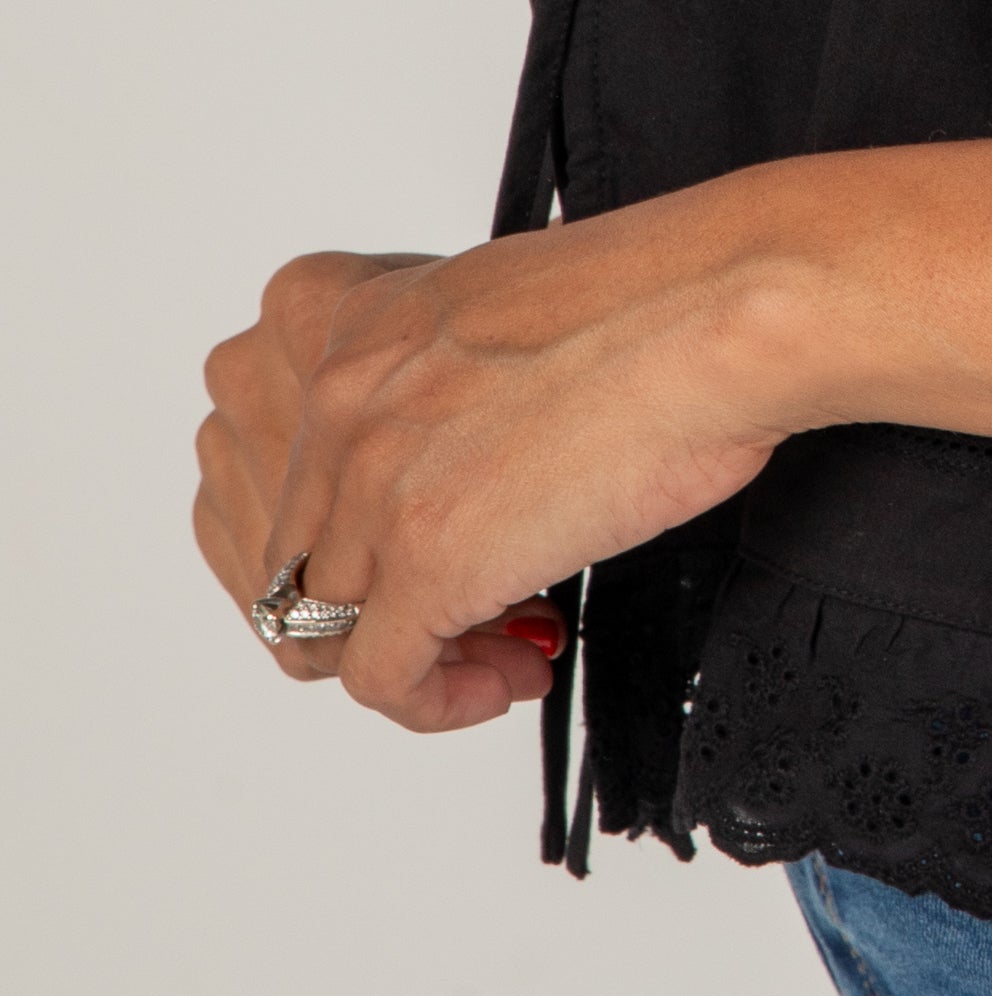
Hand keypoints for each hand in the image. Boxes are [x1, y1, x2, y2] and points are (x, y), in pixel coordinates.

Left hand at [193, 212, 785, 733]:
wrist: (721, 306)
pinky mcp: (427, 563)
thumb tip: (442, 454)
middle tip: (464, 600)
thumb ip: (424, 372)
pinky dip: (437, 701)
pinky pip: (382, 683)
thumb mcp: (485, 301)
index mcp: (341, 318)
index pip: (267, 465)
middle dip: (372, 598)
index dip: (337, 526)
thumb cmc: (653, 295)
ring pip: (320, 631)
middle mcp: (335, 397)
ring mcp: (370, 485)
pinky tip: (506, 676)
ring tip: (494, 643)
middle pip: (287, 559)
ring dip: (408, 650)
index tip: (403, 540)